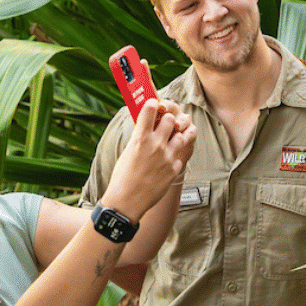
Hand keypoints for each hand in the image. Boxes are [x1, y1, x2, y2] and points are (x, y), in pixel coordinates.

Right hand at [104, 99, 195, 221]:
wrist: (127, 201)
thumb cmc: (122, 177)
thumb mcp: (128, 151)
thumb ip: (140, 137)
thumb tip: (147, 126)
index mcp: (140, 138)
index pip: (151, 109)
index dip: (153, 104)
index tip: (154, 104)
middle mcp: (155, 145)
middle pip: (171, 119)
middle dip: (169, 119)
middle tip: (166, 122)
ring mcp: (167, 157)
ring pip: (183, 134)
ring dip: (179, 133)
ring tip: (176, 134)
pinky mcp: (175, 169)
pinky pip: (181, 153)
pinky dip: (177, 152)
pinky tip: (172, 154)